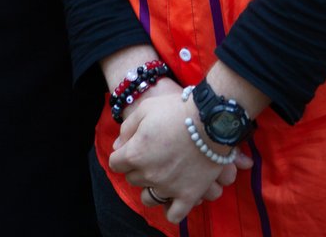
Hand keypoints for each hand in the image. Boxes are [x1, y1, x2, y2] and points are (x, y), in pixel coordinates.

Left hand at [109, 81, 252, 224]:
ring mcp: (168, 187)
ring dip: (151, 188)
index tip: (133, 147)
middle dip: (137, 167)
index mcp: (135, 153)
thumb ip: (127, 128)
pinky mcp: (188, 196)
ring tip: (162, 176)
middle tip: (152, 154)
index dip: (122, 154)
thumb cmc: (175, 110)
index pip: (116, 163)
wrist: (209, 119)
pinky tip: (174, 196)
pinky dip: (171, 208)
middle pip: (132, 178)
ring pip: (149, 198)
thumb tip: (118, 146)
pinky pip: (174, 215)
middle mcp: (148, 174)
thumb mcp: (145, 109)